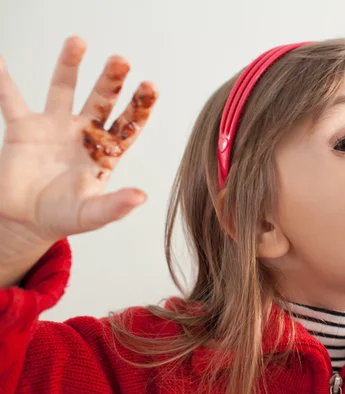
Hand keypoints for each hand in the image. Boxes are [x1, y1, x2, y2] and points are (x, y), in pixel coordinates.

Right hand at [0, 36, 157, 266]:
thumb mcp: (91, 215)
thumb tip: (141, 197)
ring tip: (78, 42)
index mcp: (105, 152)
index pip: (127, 125)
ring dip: (70, 66)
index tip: (150, 86)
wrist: (25, 221)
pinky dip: (4, 79)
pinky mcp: (23, 128)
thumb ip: (114, 206)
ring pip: (64, 89)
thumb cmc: (63, 217)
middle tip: (120, 60)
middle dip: (111, 81)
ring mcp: (54, 127)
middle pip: (101, 101)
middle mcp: (83, 134)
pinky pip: (12, 98)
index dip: (139, 106)